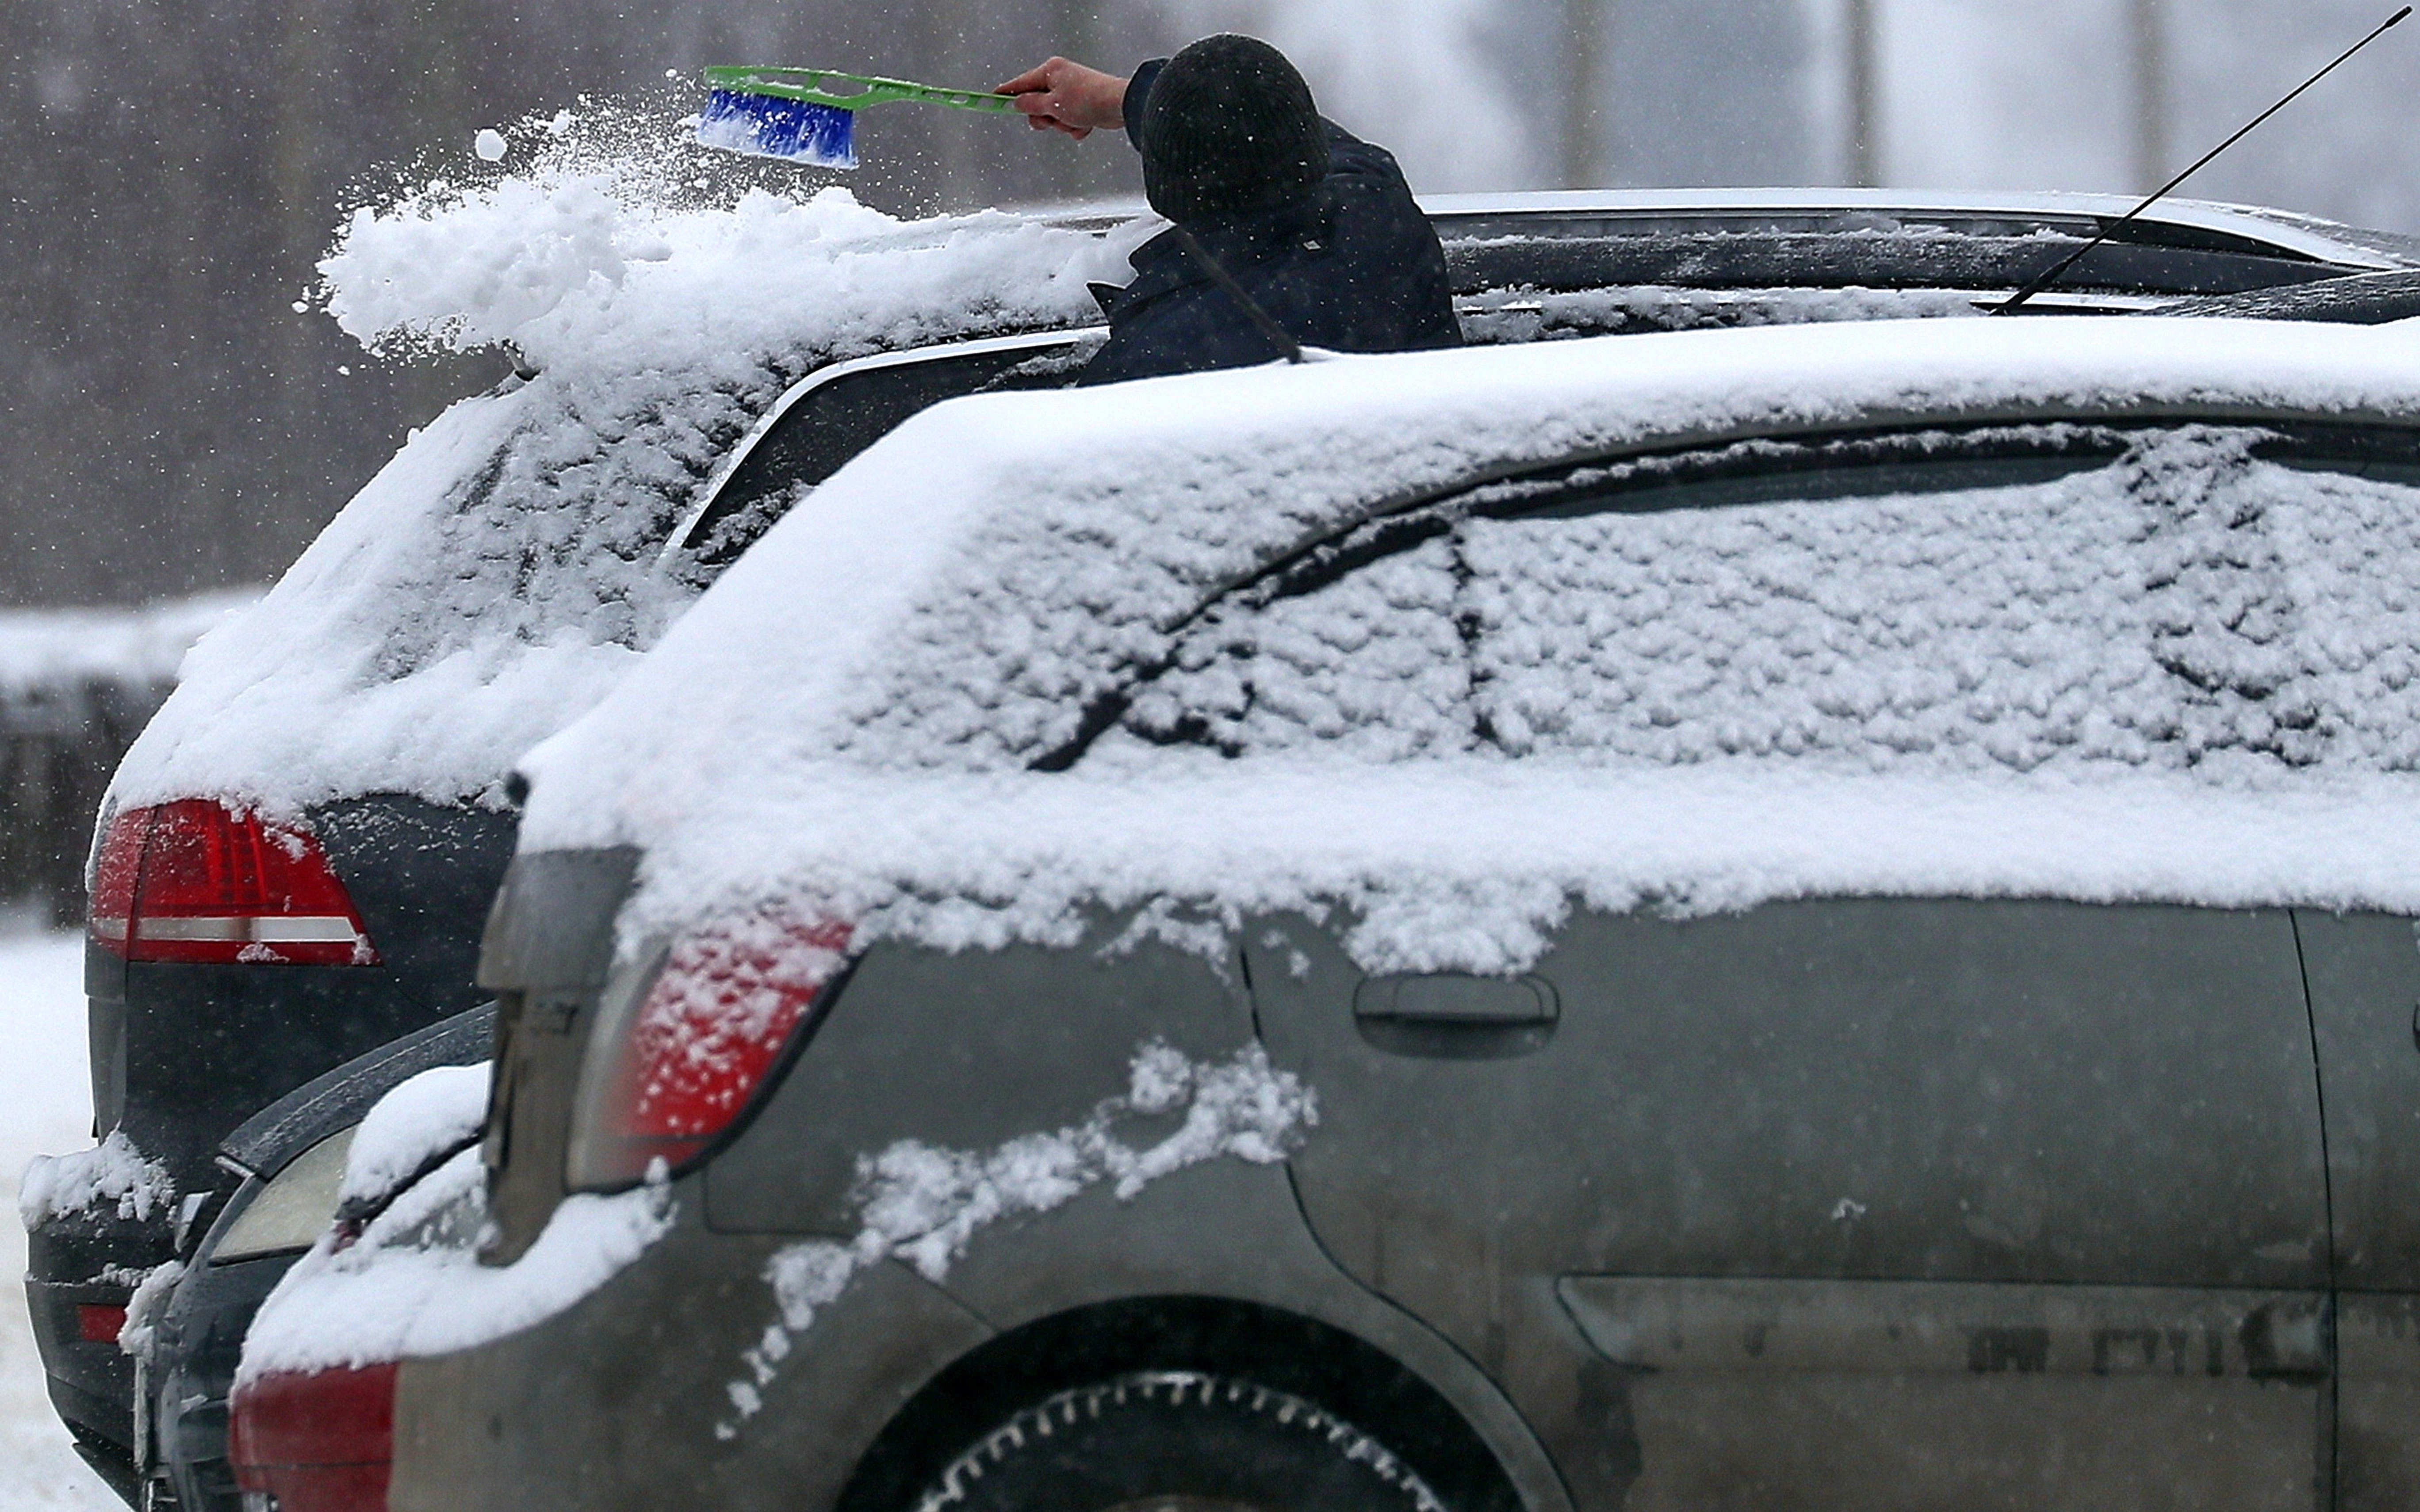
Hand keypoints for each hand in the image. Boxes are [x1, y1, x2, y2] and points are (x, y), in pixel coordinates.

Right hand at [995, 57, 1129, 138]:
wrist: (1119, 106)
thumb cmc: (1088, 99)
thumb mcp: (1052, 105)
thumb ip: (1031, 105)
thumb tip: (1018, 103)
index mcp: (1050, 71)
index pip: (1021, 83)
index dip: (1006, 93)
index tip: (992, 99)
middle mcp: (1060, 78)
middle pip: (1036, 103)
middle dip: (1044, 117)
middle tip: (1053, 119)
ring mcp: (1072, 92)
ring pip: (1054, 116)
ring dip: (1062, 124)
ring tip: (1074, 121)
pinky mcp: (1083, 105)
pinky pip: (1069, 121)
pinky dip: (1075, 126)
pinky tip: (1085, 124)